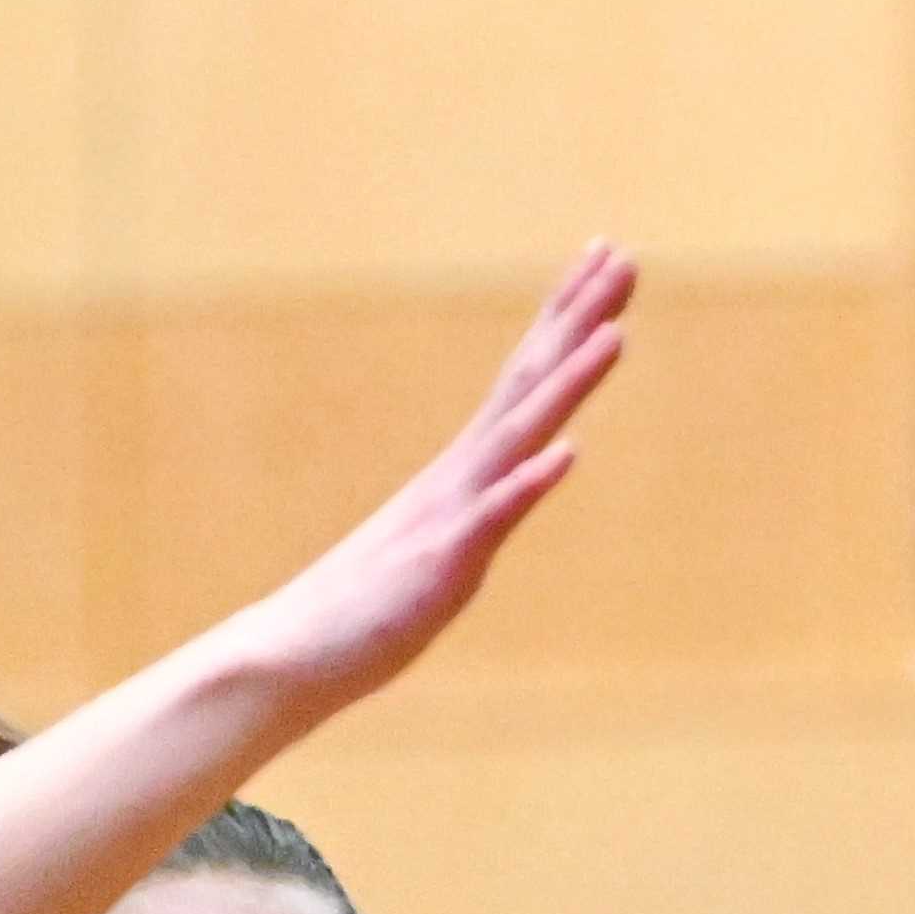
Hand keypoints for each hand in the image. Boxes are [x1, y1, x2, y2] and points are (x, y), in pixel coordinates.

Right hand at [210, 247, 633, 717]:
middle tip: (623, 256)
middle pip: (527, 384)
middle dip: (577, 320)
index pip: (523, 380)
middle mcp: (459, 477)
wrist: (291, 657)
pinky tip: (568, 453)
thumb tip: (499, 500)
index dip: (566, 320)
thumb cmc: (360, 611)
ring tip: (615, 336)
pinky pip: (491, 520)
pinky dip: (528, 483)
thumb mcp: (435, 553)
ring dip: (567, 386)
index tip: (604, 260)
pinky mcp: (441, 567)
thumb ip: (471, 519)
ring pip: (517, 438)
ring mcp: (450, 516)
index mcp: (462, 472)